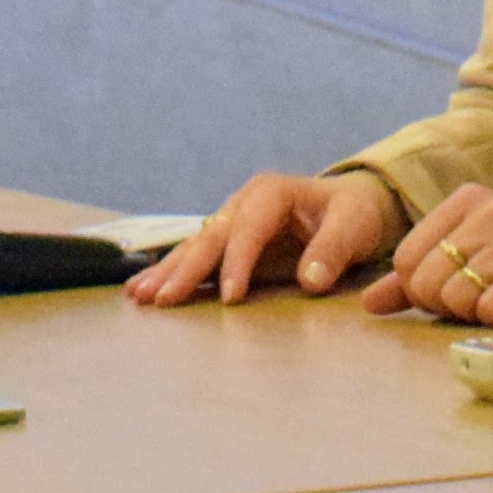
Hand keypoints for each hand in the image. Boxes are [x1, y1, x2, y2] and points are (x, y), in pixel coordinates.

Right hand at [126, 170, 400, 304]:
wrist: (353, 207)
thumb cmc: (354, 214)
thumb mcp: (354, 225)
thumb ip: (333, 249)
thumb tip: (310, 280)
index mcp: (272, 193)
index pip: (248, 228)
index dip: (237, 262)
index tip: (230, 297)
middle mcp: (243, 203)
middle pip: (211, 236)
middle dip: (186, 268)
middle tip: (163, 299)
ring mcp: (232, 222)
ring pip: (194, 247)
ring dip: (167, 271)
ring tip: (138, 295)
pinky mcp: (228, 244)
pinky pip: (195, 258)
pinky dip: (171, 273)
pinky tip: (142, 289)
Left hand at [364, 181, 492, 326]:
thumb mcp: (475, 251)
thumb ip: (418, 275)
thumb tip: (368, 302)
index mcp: (467, 200)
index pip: (407, 257)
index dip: (417, 289)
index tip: (448, 291)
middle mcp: (488, 213)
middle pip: (425, 281)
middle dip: (441, 305)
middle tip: (476, 300)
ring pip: (454, 298)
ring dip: (472, 313)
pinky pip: (489, 311)